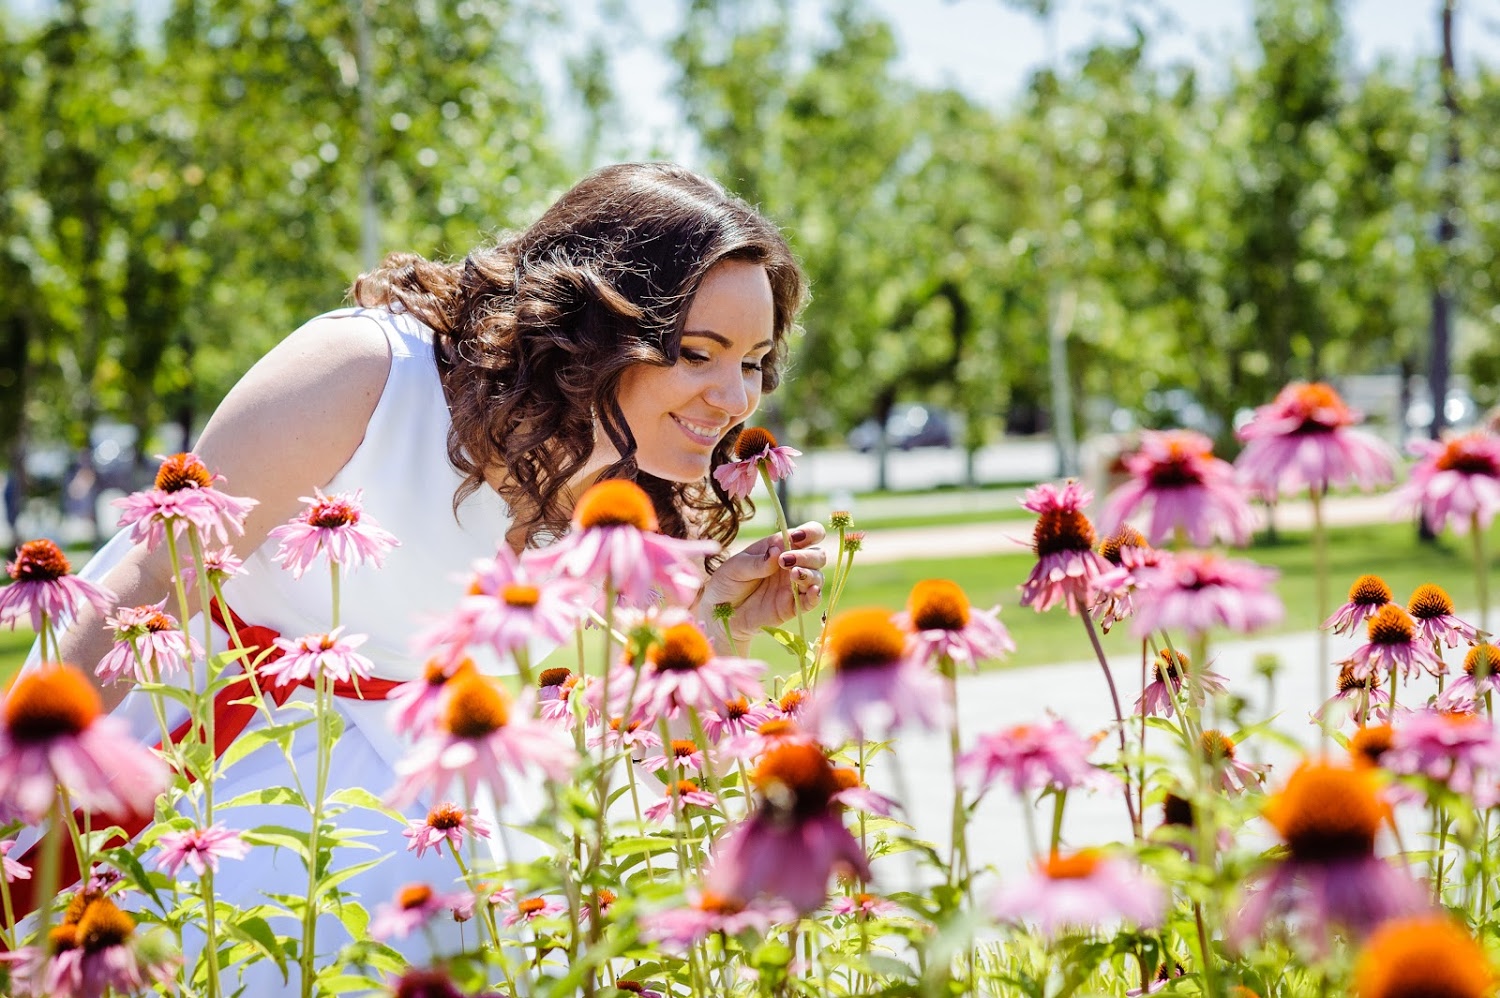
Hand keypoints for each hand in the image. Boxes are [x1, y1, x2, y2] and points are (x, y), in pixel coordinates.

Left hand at [699, 522, 826, 644]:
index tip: (797, 537)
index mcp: (781, 547)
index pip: (809, 534)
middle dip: (807, 556)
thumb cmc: (727, 582)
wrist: (719, 611)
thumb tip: (777, 552)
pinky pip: (811, 601)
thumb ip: (758, 562)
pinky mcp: (793, 607)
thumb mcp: (736, 567)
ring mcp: (794, 586)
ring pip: (818, 576)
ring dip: (810, 573)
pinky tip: (812, 590)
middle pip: (818, 555)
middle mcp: (793, 564)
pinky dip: (815, 595)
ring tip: (793, 574)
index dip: (810, 532)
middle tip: (785, 561)